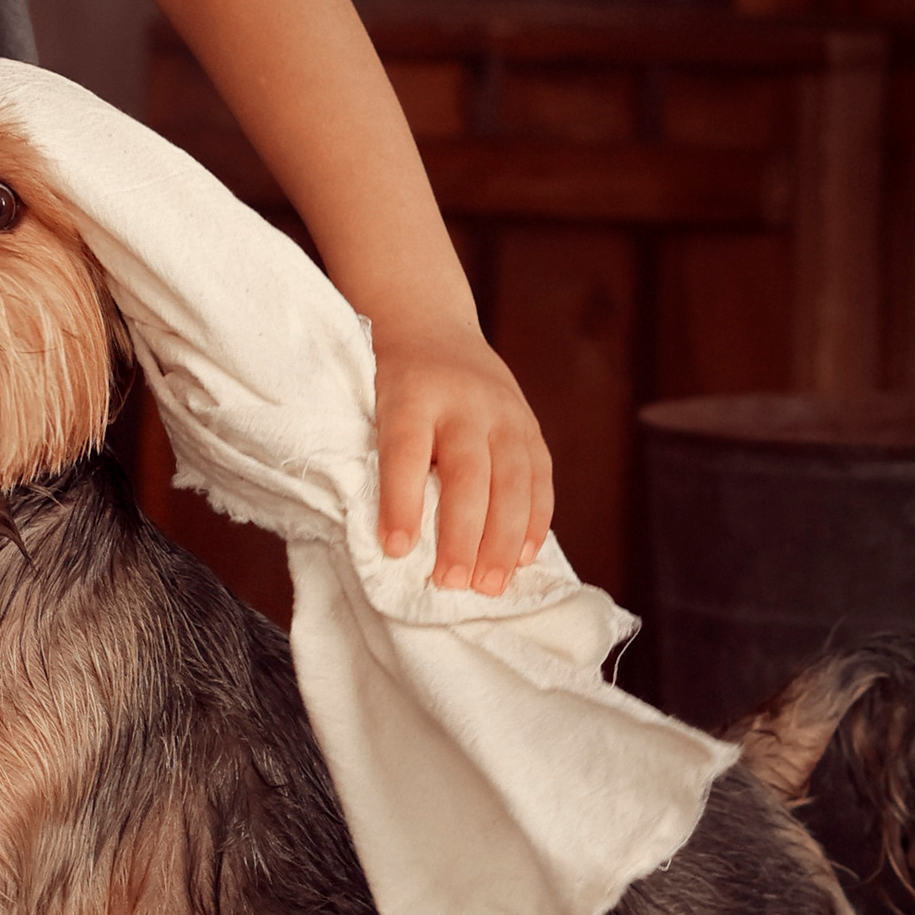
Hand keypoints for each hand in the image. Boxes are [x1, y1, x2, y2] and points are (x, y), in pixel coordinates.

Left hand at [373, 329, 554, 596]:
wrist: (433, 328)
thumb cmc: (396, 388)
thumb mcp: (375, 409)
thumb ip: (385, 461)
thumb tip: (394, 541)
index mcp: (412, 397)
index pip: (406, 451)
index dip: (401, 502)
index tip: (395, 550)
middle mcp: (464, 403)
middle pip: (468, 473)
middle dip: (462, 534)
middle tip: (451, 582)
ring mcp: (504, 414)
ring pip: (512, 480)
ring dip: (503, 539)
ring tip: (489, 585)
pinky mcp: (529, 427)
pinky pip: (539, 479)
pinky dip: (535, 522)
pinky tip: (523, 558)